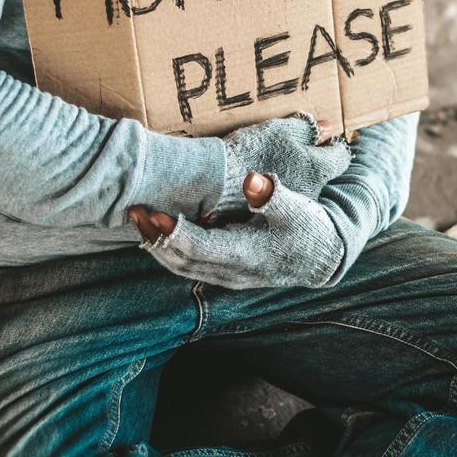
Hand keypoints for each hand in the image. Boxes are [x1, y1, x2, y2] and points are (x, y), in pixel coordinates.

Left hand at [130, 173, 344, 289]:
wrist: (323, 258)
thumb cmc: (311, 230)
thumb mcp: (298, 209)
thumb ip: (273, 195)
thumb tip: (253, 181)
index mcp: (247, 256)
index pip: (200, 248)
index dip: (174, 232)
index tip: (153, 212)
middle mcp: (232, 272)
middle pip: (181, 261)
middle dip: (154, 237)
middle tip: (133, 210)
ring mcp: (226, 275)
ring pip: (180, 265)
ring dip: (156, 243)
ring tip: (137, 218)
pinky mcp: (224, 270)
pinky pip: (188, 264)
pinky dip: (169, 248)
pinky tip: (157, 229)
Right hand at [209, 112, 351, 220]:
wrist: (219, 181)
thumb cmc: (252, 151)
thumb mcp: (280, 130)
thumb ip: (307, 128)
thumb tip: (327, 128)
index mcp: (318, 168)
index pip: (341, 156)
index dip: (333, 145)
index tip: (322, 139)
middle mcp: (312, 191)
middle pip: (322, 174)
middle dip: (313, 163)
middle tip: (295, 151)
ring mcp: (293, 207)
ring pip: (303, 188)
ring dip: (294, 178)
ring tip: (272, 165)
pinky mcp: (274, 216)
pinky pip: (283, 201)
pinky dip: (277, 192)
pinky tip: (260, 182)